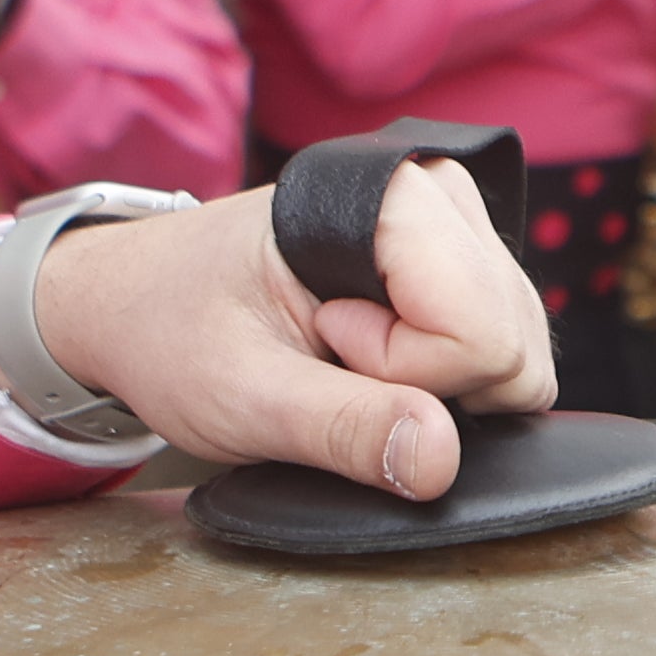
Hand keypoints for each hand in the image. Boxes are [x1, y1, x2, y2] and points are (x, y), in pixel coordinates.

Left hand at [0, 158, 555, 493]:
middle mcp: (437, 193)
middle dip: (431, 386)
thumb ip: (344, 429)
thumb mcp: (242, 398)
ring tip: (340, 354)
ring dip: (437, 385)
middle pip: (514, 342)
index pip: (482, 332)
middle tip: (330, 357)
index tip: (323, 346)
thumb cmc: (173, 332)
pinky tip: (370, 356)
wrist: (137, 300)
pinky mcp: (458, 261)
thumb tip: (440, 463)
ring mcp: (455, 225)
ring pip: (518, 350)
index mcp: (389, 200)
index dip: (406, 374)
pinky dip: (444, 378)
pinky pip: (502, 348)